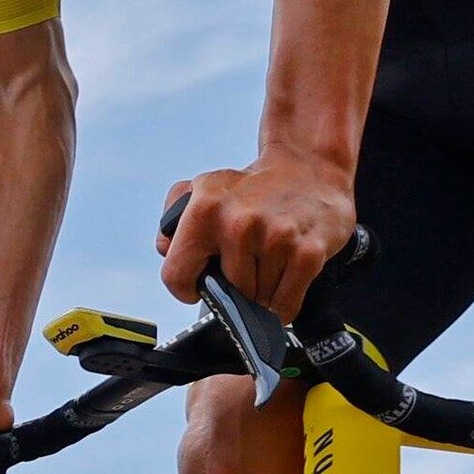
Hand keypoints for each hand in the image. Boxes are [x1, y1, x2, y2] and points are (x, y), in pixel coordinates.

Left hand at [156, 154, 356, 318]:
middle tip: (245, 264)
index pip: (177, 275)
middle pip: (225, 293)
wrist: (308, 168)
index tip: (199, 283)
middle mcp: (239, 223)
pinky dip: (283, 304)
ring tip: (267, 263)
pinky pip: (285, 305)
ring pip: (256, 301)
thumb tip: (166, 249)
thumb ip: (171, 220)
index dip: (186, 287)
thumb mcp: (201, 188)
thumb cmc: (252, 188)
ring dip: (261, 293)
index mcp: (206, 209)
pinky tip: (284, 278)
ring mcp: (276, 239)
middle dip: (233, 288)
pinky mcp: (307, 253)